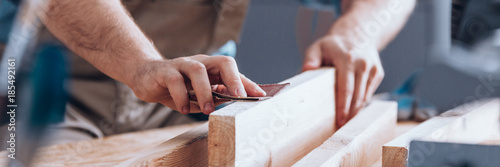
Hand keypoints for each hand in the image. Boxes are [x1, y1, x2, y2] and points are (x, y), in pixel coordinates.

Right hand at [129, 55, 265, 114]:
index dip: (247, 83)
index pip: (234, 72)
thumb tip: (235, 103)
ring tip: (207, 110)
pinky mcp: (164, 71)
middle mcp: (200, 63)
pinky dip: (181, 97)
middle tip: (238, 97)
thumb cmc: (177, 87)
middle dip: (233, 80)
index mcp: (211, 68)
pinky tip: (183, 109)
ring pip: (198, 71)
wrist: (145, 77)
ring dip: (205, 92)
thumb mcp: (198, 95)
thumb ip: (216, 97)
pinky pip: (175, 81)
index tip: (260, 95)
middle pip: (223, 61)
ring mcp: (182, 65)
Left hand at [302, 35, 383, 127]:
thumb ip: (311, 58)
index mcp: (347, 59)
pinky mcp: (378, 73)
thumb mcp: (318, 47)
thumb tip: (306, 70)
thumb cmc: (333, 45)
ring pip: (364, 97)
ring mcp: (373, 69)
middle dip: (349, 114)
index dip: (343, 107)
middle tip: (340, 128)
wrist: (357, 34)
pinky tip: (352, 111)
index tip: (339, 121)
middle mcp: (363, 64)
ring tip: (345, 123)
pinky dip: (361, 103)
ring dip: (355, 112)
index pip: (346, 88)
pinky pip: (369, 93)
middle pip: (357, 97)